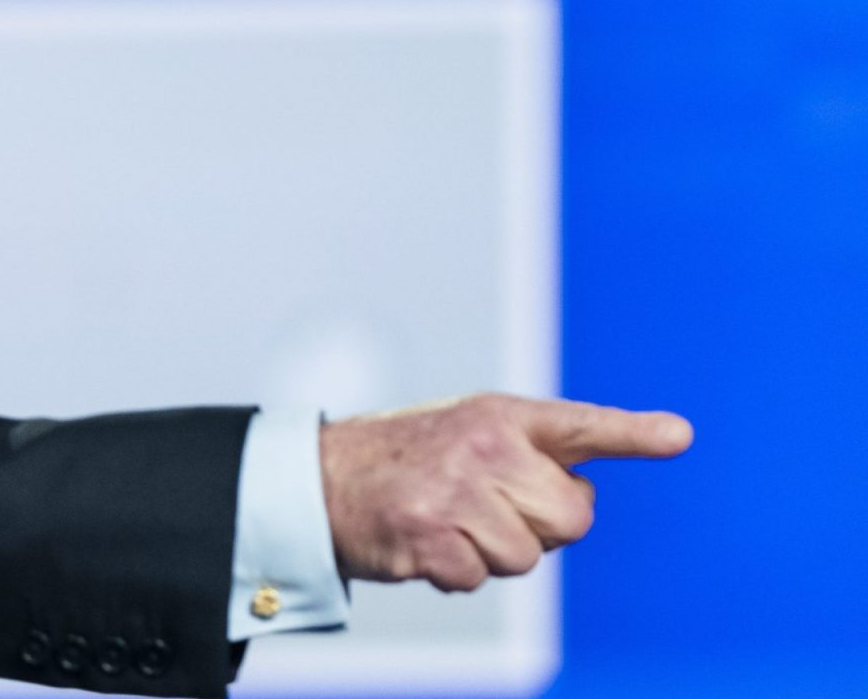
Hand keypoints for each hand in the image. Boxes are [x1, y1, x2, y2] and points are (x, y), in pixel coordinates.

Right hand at [318, 393, 691, 592]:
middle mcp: (482, 446)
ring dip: (492, 554)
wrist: (317, 480)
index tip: (678, 436)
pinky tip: (424, 544)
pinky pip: (479, 578)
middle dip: (538, 528)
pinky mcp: (428, 534)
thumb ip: (526, 458)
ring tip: (449, 523)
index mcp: (497, 416)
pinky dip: (455, 573)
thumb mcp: (466, 438)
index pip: (579, 425)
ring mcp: (454, 490)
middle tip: (487, 509)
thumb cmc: (402, 463)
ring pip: (527, 556)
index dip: (632, 433)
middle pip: (570, 516)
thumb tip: (580, 500)